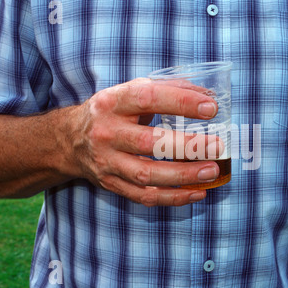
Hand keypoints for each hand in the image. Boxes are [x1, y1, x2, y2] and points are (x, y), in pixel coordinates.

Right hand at [68, 78, 223, 206]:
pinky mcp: (111, 184)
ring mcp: (107, 162)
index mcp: (112, 103)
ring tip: (212, 171)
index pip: (148, 99)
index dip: (181, 102)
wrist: (70, 140)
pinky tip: (197, 192)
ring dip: (183, 175)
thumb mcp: (129, 92)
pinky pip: (144, 196)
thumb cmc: (111, 113)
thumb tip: (207, 93)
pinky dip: (173, 198)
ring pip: (147, 174)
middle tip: (217, 145)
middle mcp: (107, 133)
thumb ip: (166, 89)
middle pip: (149, 142)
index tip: (211, 108)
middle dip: (187, 146)